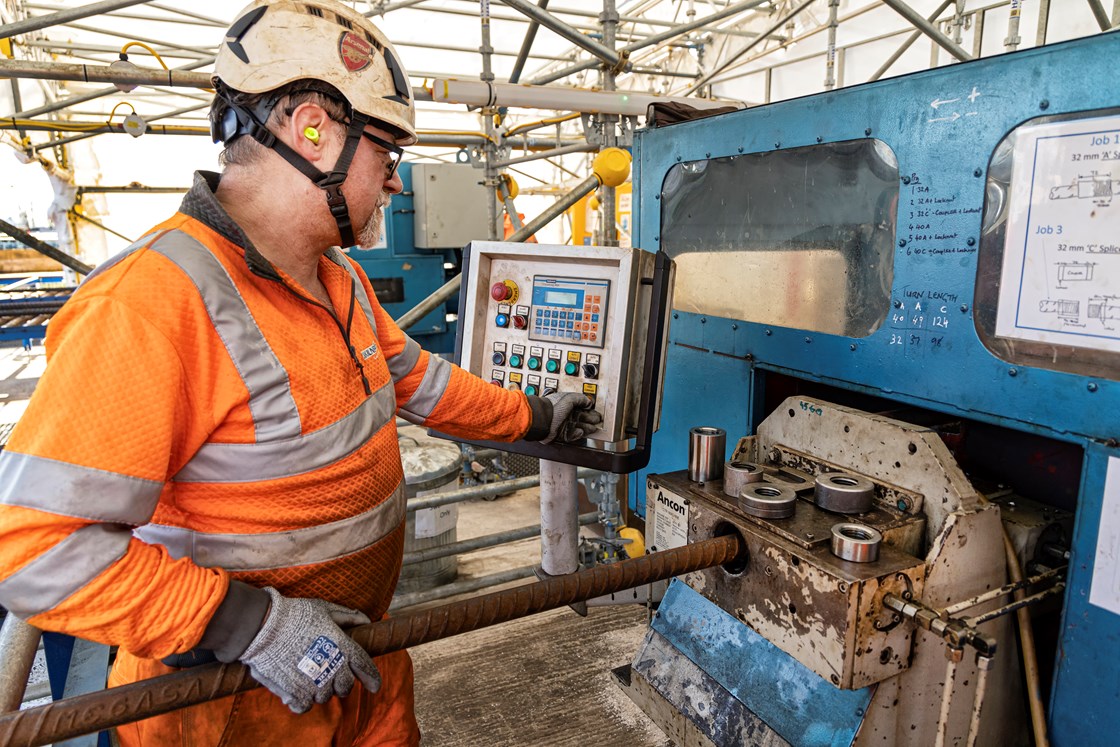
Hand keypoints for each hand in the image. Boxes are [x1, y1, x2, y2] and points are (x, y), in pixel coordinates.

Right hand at [238, 587, 379, 713]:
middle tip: (329, 674)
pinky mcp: (296, 694)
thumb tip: (367, 620)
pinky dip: (303, 700)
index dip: (372, 678)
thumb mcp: (325, 609)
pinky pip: (305, 706)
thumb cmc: (295, 615)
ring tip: (308, 677)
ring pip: (325, 697)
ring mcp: (314, 684)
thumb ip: (348, 616)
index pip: (365, 667)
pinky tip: (297, 689)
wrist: (263, 627)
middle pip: (345, 687)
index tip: (375, 686)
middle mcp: (333, 669)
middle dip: (341, 683)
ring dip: (320, 690)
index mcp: (343, 648)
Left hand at [542, 392, 602, 443]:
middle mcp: (564, 414)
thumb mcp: (569, 398)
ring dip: (586, 428)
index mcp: (566, 404)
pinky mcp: (560, 434)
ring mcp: (563, 424)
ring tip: (593, 428)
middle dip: (590, 419)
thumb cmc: (553, 407)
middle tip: (597, 420)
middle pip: (581, 417)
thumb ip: (581, 399)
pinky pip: (571, 435)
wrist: (542, 420)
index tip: (595, 411)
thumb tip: (589, 402)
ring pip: (578, 427)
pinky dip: (577, 434)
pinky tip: (581, 432)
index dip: (589, 409)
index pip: (580, 407)